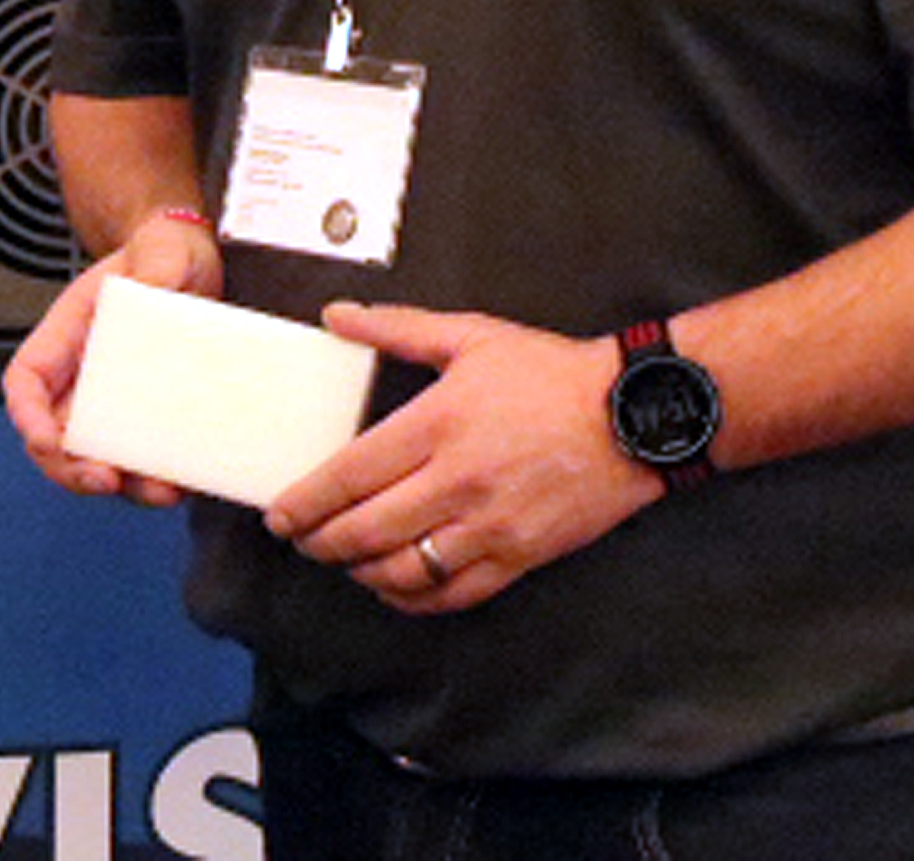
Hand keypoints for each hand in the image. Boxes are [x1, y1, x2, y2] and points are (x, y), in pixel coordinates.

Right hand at [2, 212, 221, 506]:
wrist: (194, 265)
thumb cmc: (163, 254)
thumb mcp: (160, 252)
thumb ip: (154, 267)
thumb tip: (154, 286)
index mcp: (68, 334)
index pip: (26, 380)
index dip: (27, 415)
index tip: (45, 439)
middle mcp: (83, 375)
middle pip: (54, 434)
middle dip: (71, 468)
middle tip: (105, 480)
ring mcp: (115, 399)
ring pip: (98, 456)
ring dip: (122, 484)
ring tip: (159, 491)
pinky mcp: (151, 415)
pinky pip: (140, 456)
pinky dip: (153, 476)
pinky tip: (182, 482)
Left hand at [263, 301, 659, 613]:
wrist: (635, 414)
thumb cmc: (552, 373)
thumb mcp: (471, 335)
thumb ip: (397, 328)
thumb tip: (337, 316)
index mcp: (437, 425)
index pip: (349, 475)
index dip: (304, 502)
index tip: (278, 516)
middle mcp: (457, 482)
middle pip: (366, 530)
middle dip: (321, 542)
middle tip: (300, 540)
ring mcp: (490, 525)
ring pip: (404, 570)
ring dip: (360, 572)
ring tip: (342, 561)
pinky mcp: (520, 556)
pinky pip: (453, 594)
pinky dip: (413, 597)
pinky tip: (393, 586)